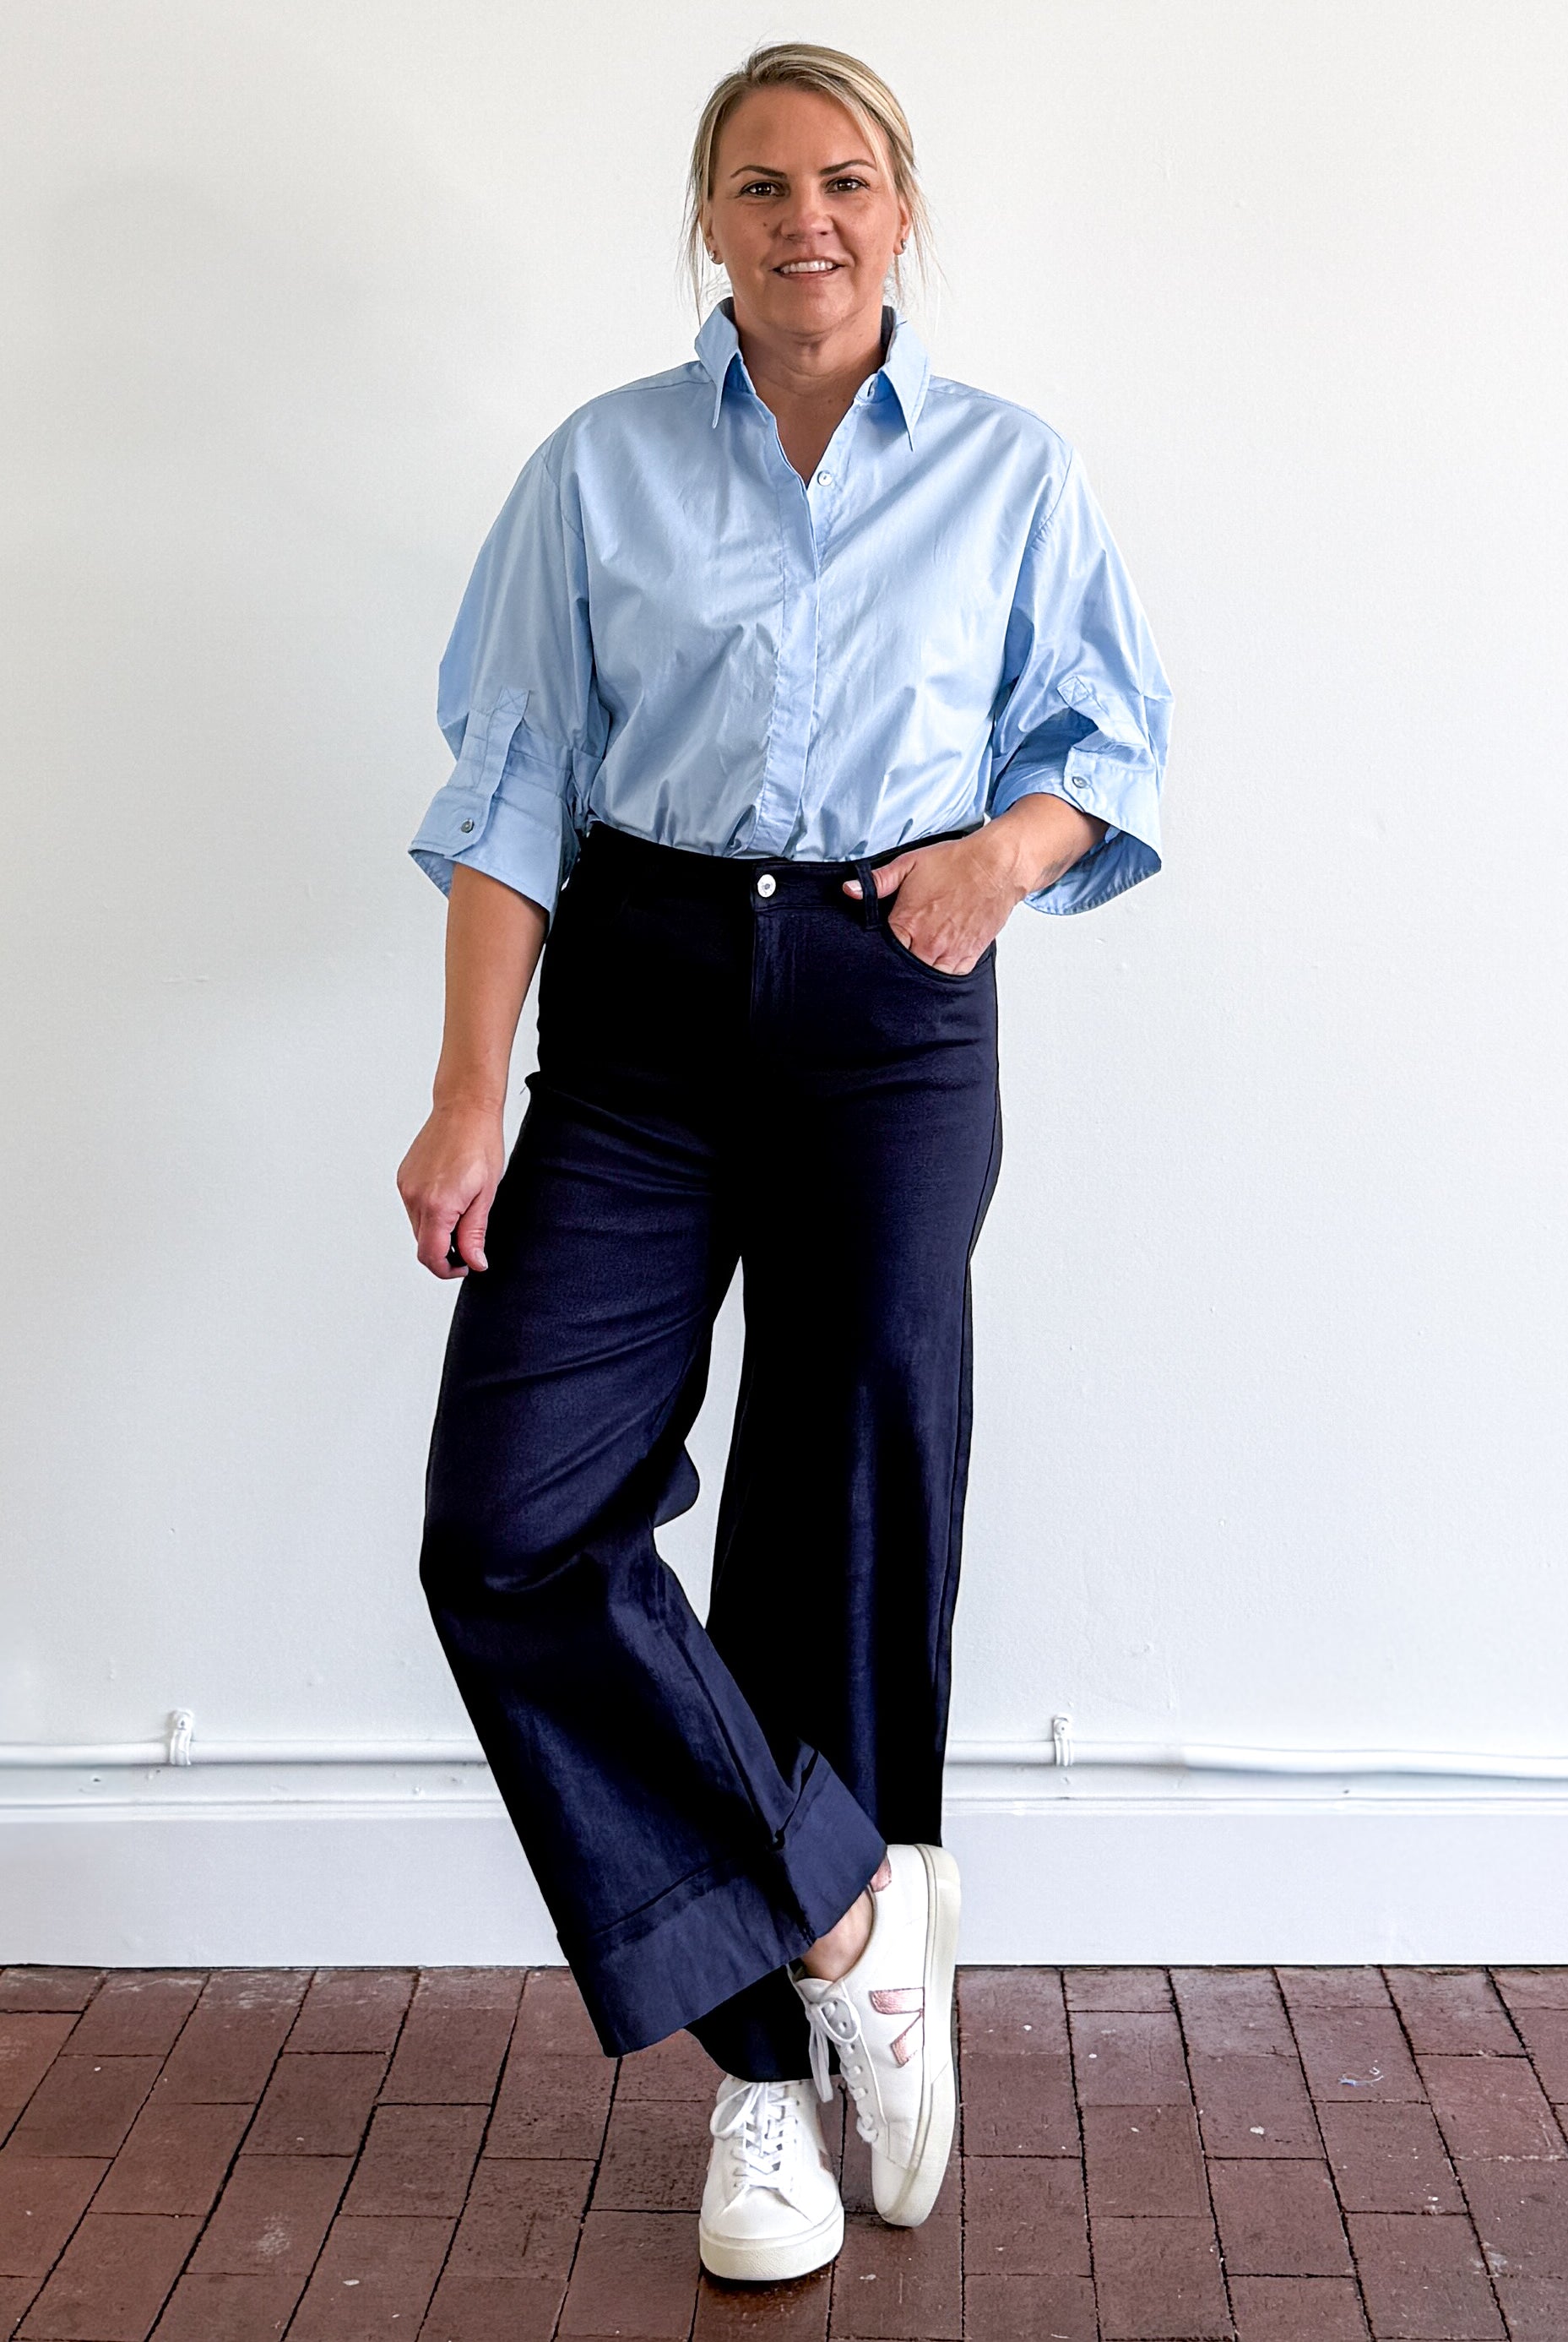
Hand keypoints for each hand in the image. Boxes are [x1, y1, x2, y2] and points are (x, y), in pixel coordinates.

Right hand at [397, 1099, 505, 1277]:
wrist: (464, 1109)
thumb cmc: (481, 1145)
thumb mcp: (486, 1195)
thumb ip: (475, 1233)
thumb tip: (475, 1262)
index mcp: (437, 1205)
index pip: (431, 1256)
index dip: (448, 1269)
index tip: (465, 1266)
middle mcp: (414, 1198)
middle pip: (423, 1244)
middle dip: (445, 1251)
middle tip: (470, 1241)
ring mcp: (406, 1187)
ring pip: (418, 1227)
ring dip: (438, 1230)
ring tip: (463, 1210)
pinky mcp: (403, 1177)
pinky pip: (414, 1207)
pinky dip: (430, 1212)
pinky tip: (450, 1195)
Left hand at [843, 829, 1025, 974]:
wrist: (996, 866)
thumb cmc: (955, 863)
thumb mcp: (909, 864)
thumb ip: (877, 881)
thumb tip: (848, 890)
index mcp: (909, 924)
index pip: (883, 952)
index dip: (878, 952)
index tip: (877, 949)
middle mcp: (929, 944)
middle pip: (904, 969)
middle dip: (897, 965)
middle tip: (898, 955)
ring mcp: (951, 952)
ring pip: (927, 976)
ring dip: (920, 969)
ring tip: (917, 958)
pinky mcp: (970, 955)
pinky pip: (952, 975)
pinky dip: (943, 971)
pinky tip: (937, 960)